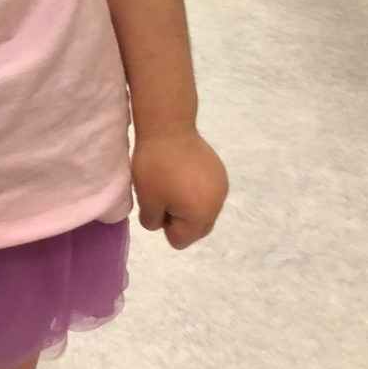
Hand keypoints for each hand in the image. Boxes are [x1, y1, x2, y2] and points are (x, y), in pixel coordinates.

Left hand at [131, 129, 227, 249]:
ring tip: (171, 184)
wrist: (169, 128)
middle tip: (162, 197)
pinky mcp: (219, 172)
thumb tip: (162, 224)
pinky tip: (182, 175)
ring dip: (189, 206)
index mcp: (201, 216)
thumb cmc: (156, 167)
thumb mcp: (146, 200)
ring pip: (203, 211)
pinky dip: (196, 192)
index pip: (181, 240)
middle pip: (196, 228)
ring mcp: (221, 187)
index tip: (157, 204)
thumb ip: (154, 222)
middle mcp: (217, 205)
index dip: (165, 226)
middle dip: (179, 219)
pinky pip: (208, 194)